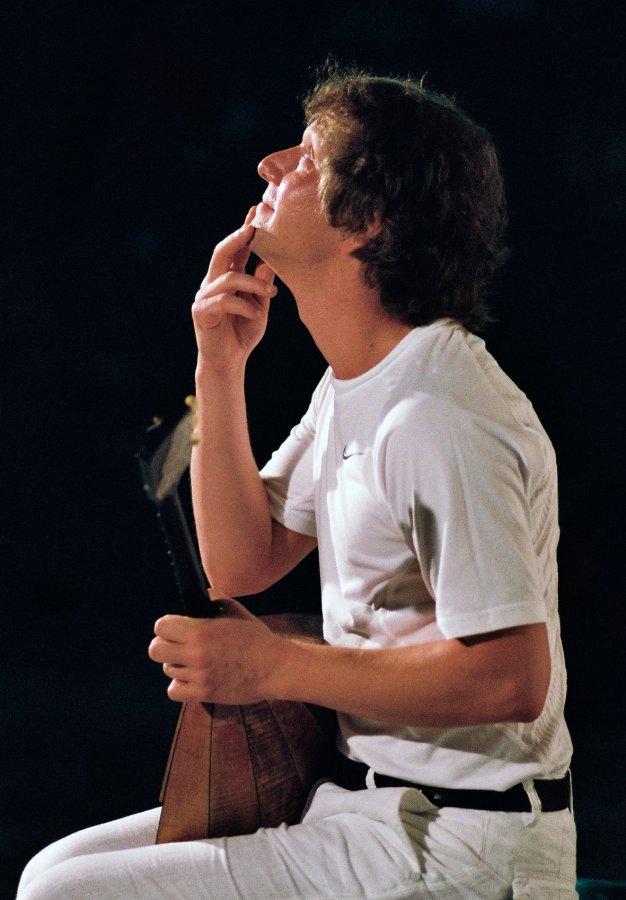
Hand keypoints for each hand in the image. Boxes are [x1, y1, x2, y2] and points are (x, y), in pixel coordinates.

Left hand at [148, 598, 286, 703]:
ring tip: (195, 661)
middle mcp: (196, 654)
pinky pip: (174, 690)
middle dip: (163, 645)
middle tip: (177, 645)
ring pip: (167, 669)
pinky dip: (180, 685)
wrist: (275, 668)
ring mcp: (199, 676)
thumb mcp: (236, 611)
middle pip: (155, 650)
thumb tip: (200, 595)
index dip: (167, 626)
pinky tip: (193, 677)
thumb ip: (214, 599)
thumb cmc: (256, 638)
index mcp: (201, 631)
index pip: (161, 626)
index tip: (175, 628)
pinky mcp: (204, 694)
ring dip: (177, 664)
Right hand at [192, 207, 276, 371]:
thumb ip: (262, 285)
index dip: (243, 231)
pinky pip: (224, 300)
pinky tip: (257, 314)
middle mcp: (212, 282)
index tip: (255, 211)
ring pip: (228, 277)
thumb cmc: (243, 334)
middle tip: (254, 229)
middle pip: (221, 252)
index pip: (235, 250)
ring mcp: (204, 296)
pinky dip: (244, 306)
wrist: (228, 363)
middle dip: (238, 238)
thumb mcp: (259, 306)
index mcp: (226, 278)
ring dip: (253, 284)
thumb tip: (270, 261)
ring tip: (271, 295)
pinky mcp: (201, 311)